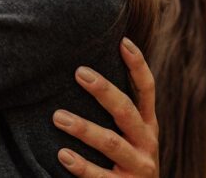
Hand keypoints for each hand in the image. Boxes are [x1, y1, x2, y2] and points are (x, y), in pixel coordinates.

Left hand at [52, 38, 157, 176]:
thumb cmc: (128, 160)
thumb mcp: (131, 135)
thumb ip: (119, 111)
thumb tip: (85, 70)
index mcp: (148, 125)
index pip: (147, 90)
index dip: (138, 65)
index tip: (123, 41)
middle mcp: (147, 143)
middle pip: (126, 111)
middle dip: (104, 91)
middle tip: (79, 72)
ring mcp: (138, 166)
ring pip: (111, 143)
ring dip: (84, 129)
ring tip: (58, 116)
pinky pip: (100, 177)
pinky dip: (81, 165)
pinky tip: (62, 154)